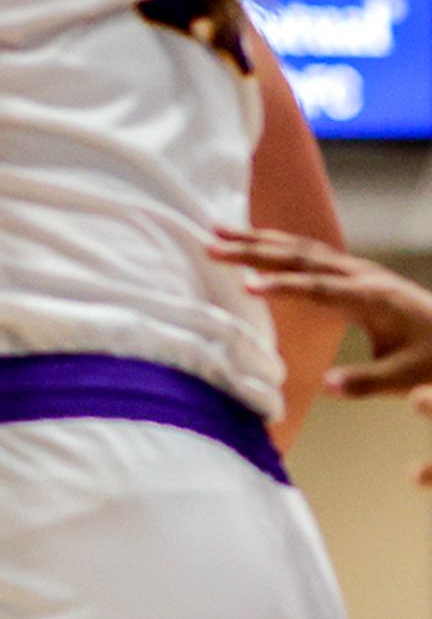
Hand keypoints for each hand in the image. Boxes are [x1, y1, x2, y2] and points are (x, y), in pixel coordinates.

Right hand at [219, 228, 431, 403]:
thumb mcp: (406, 377)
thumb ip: (367, 382)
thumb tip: (326, 386)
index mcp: (374, 299)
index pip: (320, 289)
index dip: (283, 287)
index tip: (246, 287)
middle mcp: (363, 276)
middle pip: (301, 257)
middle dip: (254, 250)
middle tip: (211, 245)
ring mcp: (359, 271)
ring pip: (302, 248)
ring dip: (260, 240)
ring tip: (220, 232)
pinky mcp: (355, 273)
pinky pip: (309, 253)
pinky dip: (277, 244)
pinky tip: (258, 242)